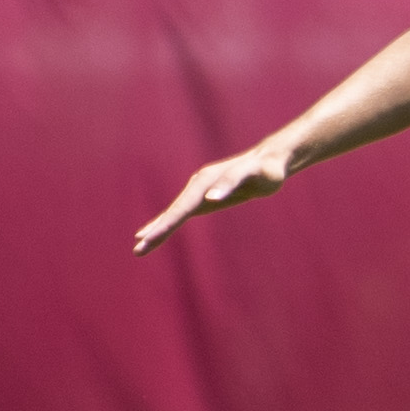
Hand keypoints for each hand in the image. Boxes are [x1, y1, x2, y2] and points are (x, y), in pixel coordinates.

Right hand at [133, 140, 292, 252]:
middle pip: (174, 211)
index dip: (165, 225)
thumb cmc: (266, 170)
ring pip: (175, 212)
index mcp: (206, 182)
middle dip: (156, 230)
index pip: (181, 208)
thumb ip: (232, 182)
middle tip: (138, 249)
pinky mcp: (205, 196)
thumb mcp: (254, 175)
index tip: (148, 239)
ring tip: (140, 244)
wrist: (271, 161)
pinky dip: (168, 222)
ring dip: (157, 228)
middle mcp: (199, 184)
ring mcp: (200, 189)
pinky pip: (182, 212)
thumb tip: (210, 197)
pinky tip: (159, 230)